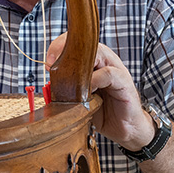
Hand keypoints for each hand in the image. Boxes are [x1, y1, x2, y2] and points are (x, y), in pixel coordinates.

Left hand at [46, 34, 154, 150]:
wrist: (125, 129)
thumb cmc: (102, 111)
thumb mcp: (80, 99)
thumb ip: (68, 89)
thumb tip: (47, 87)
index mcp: (94, 62)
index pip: (77, 43)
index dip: (60, 46)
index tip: (48, 62)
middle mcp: (105, 61)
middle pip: (87, 44)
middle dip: (67, 50)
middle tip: (52, 64)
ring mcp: (116, 69)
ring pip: (99, 53)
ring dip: (81, 64)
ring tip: (68, 78)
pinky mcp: (125, 82)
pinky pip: (109, 74)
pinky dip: (95, 80)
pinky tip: (87, 91)